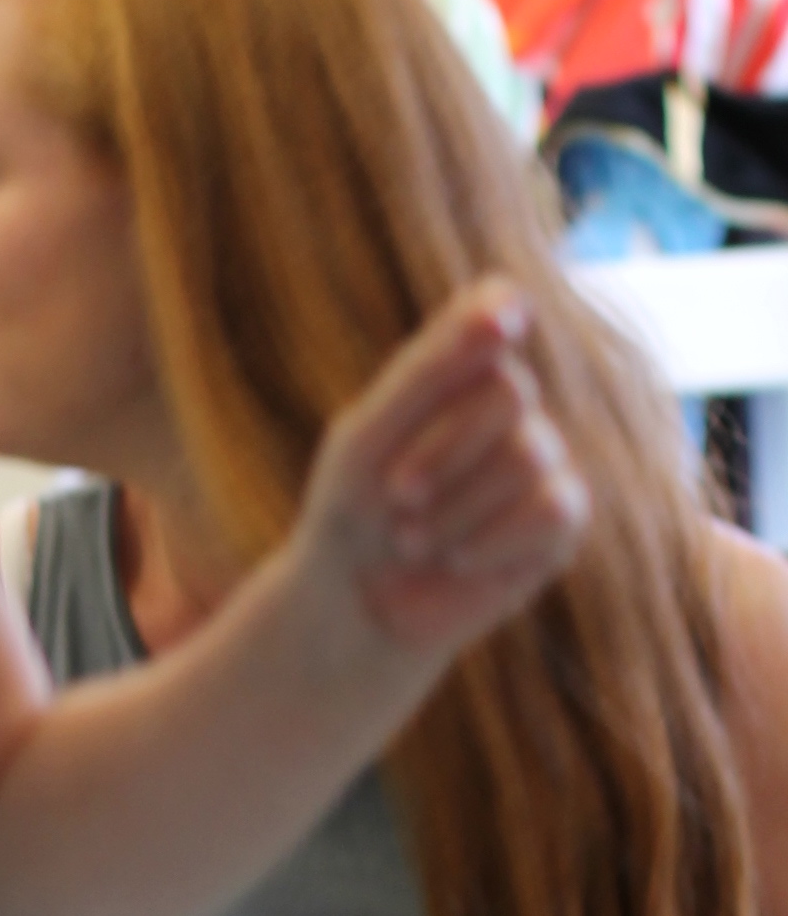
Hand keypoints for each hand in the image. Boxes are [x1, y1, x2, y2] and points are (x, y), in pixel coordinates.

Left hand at [293, 279, 591, 664]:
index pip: (496, 311)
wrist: (354, 605)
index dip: (502, 313)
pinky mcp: (562, 520)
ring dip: (453, 509)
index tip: (496, 325)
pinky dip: (492, 540)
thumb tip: (507, 309)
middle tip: (395, 496)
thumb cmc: (352, 510)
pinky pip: (554, 508)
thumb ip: (429, 371)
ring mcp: (542, 459)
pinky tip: (458, 558)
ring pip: (527, 457)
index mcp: (456, 369)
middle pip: (508, 392)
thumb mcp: (367, 439)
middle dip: (440, 450)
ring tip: (413, 537)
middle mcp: (509, 406)